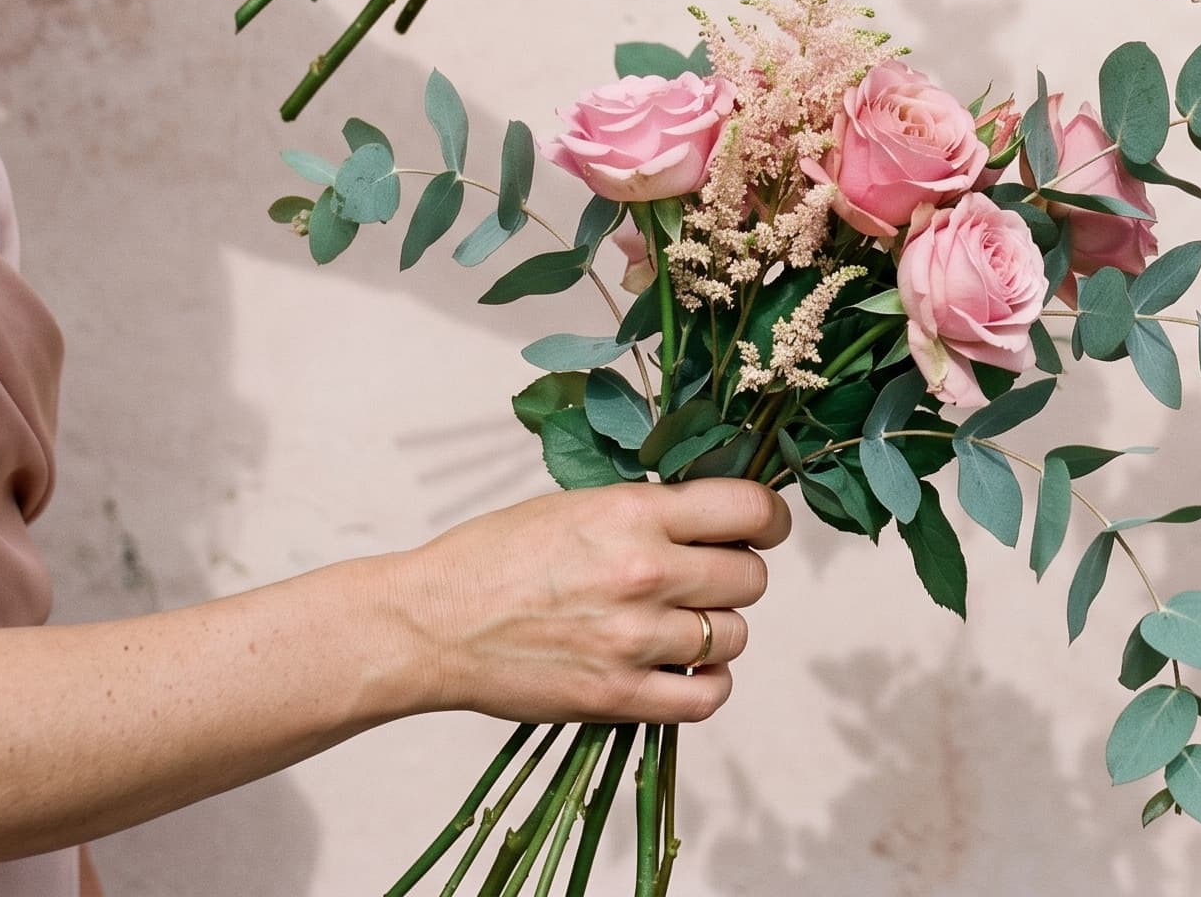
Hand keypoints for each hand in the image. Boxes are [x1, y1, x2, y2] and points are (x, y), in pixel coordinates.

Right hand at [390, 479, 790, 726]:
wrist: (431, 623)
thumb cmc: (496, 556)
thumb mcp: (577, 504)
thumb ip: (649, 512)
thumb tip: (716, 517)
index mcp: (634, 513)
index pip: (748, 508)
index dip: (769, 518)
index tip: (762, 527)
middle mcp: (644, 572)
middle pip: (751, 577)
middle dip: (738, 574)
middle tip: (707, 577)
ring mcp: (634, 638)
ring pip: (735, 635)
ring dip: (719, 630)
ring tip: (682, 624)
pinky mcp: (618, 695)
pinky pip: (707, 696)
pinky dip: (709, 684)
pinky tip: (688, 670)